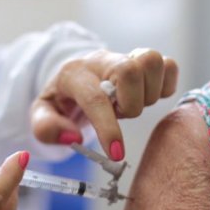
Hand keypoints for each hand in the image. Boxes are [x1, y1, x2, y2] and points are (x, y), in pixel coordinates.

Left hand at [31, 48, 177, 159]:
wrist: (74, 75)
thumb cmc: (61, 99)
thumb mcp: (41, 116)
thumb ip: (47, 128)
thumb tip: (73, 136)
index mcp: (74, 74)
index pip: (95, 98)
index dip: (108, 128)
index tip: (116, 153)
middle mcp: (101, 60)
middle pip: (130, 70)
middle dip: (130, 104)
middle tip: (118, 114)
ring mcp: (125, 56)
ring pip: (152, 62)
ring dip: (148, 94)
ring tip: (129, 105)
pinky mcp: (144, 59)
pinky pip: (169, 66)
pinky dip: (164, 86)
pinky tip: (146, 96)